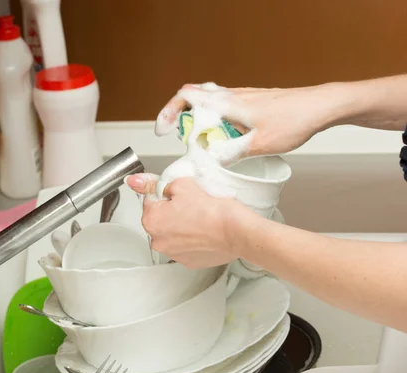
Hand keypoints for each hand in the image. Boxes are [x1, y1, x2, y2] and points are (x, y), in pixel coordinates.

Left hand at [126, 173, 252, 268]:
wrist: (236, 231)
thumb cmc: (211, 209)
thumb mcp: (182, 185)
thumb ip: (155, 184)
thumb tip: (134, 181)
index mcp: (151, 220)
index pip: (150, 201)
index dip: (166, 195)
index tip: (180, 195)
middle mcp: (157, 241)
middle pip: (160, 220)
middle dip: (172, 212)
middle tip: (192, 206)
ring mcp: (173, 254)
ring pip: (172, 234)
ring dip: (181, 227)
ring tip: (200, 220)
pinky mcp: (188, 262)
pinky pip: (185, 247)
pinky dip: (192, 240)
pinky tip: (204, 232)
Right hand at [155, 82, 345, 163]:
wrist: (322, 106)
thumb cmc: (295, 119)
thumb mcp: (260, 144)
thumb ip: (231, 154)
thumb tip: (208, 163)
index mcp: (228, 103)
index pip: (187, 96)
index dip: (169, 111)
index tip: (163, 129)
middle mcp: (232, 96)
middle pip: (194, 98)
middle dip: (182, 118)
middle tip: (182, 138)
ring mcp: (242, 97)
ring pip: (209, 104)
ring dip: (200, 122)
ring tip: (203, 142)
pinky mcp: (252, 102)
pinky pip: (225, 108)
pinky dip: (216, 122)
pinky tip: (227, 138)